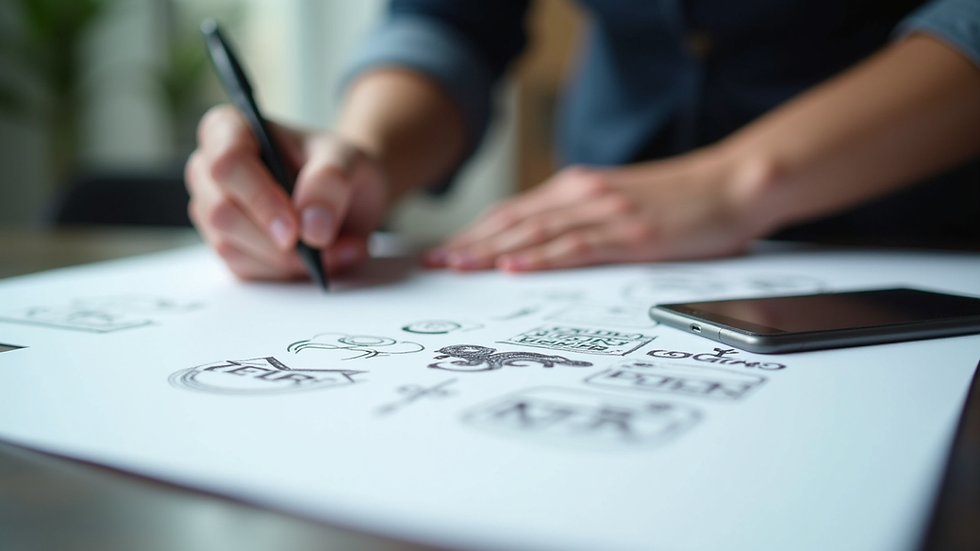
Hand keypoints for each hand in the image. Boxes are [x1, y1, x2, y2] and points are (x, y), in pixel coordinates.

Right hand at [185, 105, 387, 279]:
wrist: (346, 195)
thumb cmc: (336, 166)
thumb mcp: (349, 160)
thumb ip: (331, 182)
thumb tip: (310, 227)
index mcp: (230, 130)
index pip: (227, 162)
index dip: (259, 198)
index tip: (294, 227)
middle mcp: (210, 170)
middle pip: (222, 212)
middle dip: (275, 239)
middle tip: (323, 244)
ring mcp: (212, 210)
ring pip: (230, 246)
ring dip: (287, 259)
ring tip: (337, 248)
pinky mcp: (227, 245)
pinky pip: (245, 269)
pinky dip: (287, 271)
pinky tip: (323, 260)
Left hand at [425, 147, 777, 271]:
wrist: (734, 183)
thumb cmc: (681, 200)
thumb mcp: (621, 204)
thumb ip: (584, 219)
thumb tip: (545, 246)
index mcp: (578, 189)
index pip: (514, 213)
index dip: (474, 232)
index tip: (444, 251)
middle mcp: (583, 196)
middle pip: (512, 222)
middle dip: (468, 244)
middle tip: (432, 264)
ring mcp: (606, 214)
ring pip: (535, 234)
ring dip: (490, 252)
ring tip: (456, 268)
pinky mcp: (631, 235)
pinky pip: (576, 248)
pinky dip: (540, 259)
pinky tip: (513, 269)